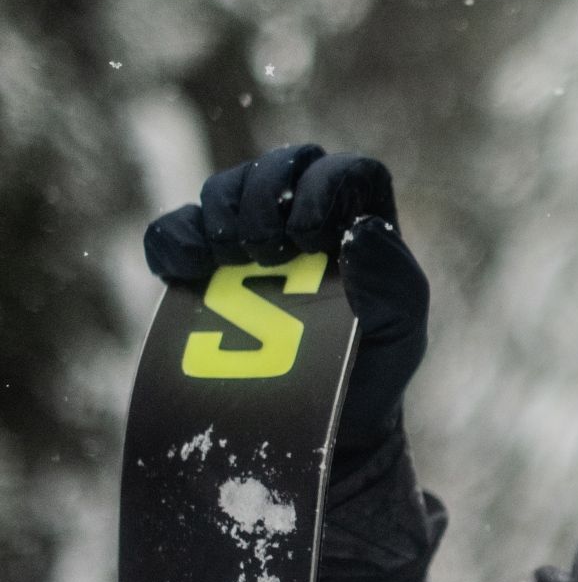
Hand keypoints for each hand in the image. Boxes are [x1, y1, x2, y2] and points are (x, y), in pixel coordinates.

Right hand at [143, 144, 429, 462]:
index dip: (324, 187)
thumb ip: (393, 281)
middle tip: (265, 250)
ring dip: (223, 215)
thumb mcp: (401, 330)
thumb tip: (358, 231)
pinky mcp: (201, 263)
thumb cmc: (373, 364)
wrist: (325, 417)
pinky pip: (173, 229)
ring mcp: (250, 235)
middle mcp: (306, 215)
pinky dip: (174, 242)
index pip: (349, 171)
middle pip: (282, 165)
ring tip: (232, 261)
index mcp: (362, 220)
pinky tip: (187, 271)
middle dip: (265, 196)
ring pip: (225, 187)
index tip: (309, 236)